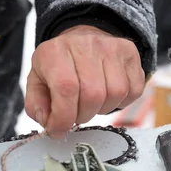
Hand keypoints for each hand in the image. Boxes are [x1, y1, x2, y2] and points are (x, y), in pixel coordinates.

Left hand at [24, 25, 144, 138]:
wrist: (82, 39)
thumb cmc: (59, 65)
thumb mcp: (37, 81)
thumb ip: (36, 105)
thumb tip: (48, 121)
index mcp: (55, 51)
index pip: (65, 89)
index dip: (63, 117)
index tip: (59, 130)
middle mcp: (85, 44)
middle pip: (92, 95)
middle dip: (83, 115)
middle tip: (76, 114)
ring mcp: (111, 47)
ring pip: (115, 94)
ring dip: (103, 109)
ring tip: (92, 103)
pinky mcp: (130, 53)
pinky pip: (133, 90)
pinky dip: (122, 102)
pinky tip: (108, 95)